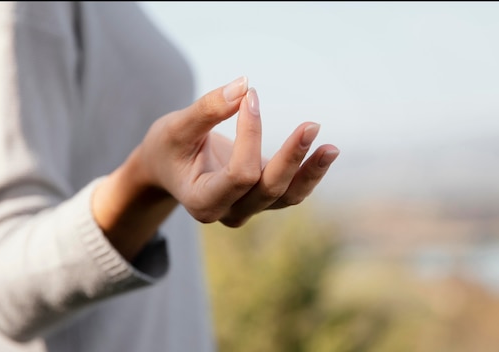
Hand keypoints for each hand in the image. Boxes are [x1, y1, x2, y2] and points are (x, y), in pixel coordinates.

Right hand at [135, 76, 339, 227]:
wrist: (166, 166)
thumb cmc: (167, 147)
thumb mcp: (177, 127)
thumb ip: (207, 109)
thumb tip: (244, 85)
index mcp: (202, 202)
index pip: (240, 174)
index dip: (251, 137)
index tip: (249, 98)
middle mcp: (228, 212)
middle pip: (268, 189)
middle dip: (291, 157)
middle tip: (312, 124)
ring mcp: (247, 208)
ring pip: (287, 196)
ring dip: (310, 172)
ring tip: (332, 148)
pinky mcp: (262, 196)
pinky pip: (292, 191)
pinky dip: (309, 173)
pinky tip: (325, 152)